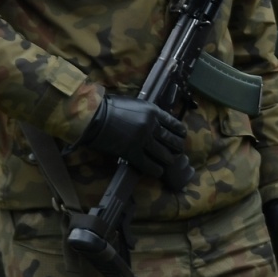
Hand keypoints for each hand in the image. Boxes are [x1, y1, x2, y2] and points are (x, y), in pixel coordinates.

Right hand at [77, 94, 192, 188]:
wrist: (95, 117)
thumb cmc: (111, 107)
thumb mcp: (136, 105)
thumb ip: (147, 113)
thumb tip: (156, 120)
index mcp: (153, 111)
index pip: (173, 123)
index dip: (179, 131)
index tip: (182, 135)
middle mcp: (151, 126)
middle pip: (170, 139)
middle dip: (176, 146)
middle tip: (179, 151)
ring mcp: (142, 140)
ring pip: (162, 153)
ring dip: (168, 159)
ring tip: (170, 162)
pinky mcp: (131, 152)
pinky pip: (147, 163)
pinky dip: (154, 169)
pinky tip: (158, 171)